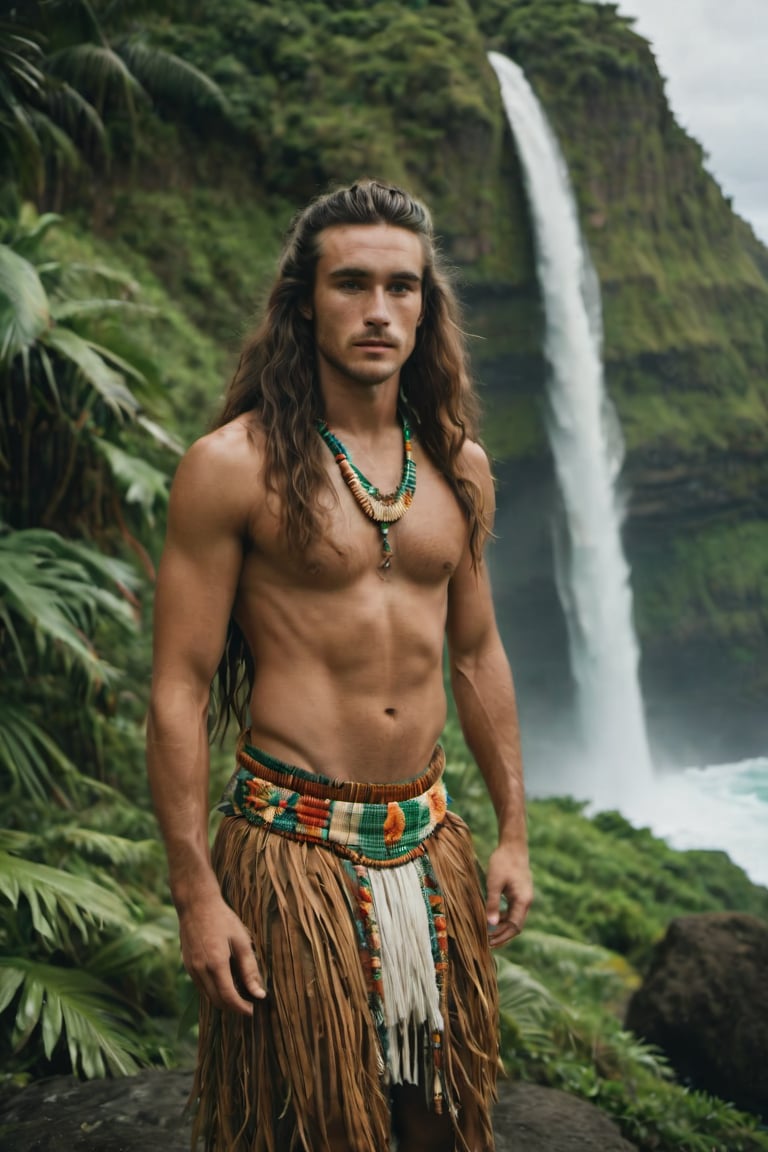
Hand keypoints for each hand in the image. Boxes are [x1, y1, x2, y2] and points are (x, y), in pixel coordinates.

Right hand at [178, 892, 265, 1014]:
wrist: (196, 904)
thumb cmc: (222, 919)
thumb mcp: (241, 941)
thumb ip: (250, 969)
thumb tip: (259, 993)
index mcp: (216, 964)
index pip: (229, 997)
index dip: (241, 1008)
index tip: (253, 1010)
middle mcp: (200, 970)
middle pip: (217, 1001)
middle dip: (233, 1007)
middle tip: (248, 1004)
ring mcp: (191, 968)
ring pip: (207, 995)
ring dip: (222, 1000)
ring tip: (239, 993)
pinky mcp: (188, 965)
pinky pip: (201, 986)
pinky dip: (213, 990)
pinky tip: (225, 981)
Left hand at [485, 843, 532, 947]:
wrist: (513, 845)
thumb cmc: (502, 862)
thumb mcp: (494, 883)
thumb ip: (493, 904)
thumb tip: (490, 924)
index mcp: (523, 901)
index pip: (514, 927)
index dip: (502, 936)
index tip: (488, 943)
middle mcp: (526, 901)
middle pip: (515, 926)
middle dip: (502, 935)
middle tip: (487, 943)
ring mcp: (524, 898)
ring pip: (514, 919)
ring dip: (502, 927)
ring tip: (487, 933)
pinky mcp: (519, 893)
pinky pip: (512, 910)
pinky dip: (503, 917)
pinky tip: (492, 918)